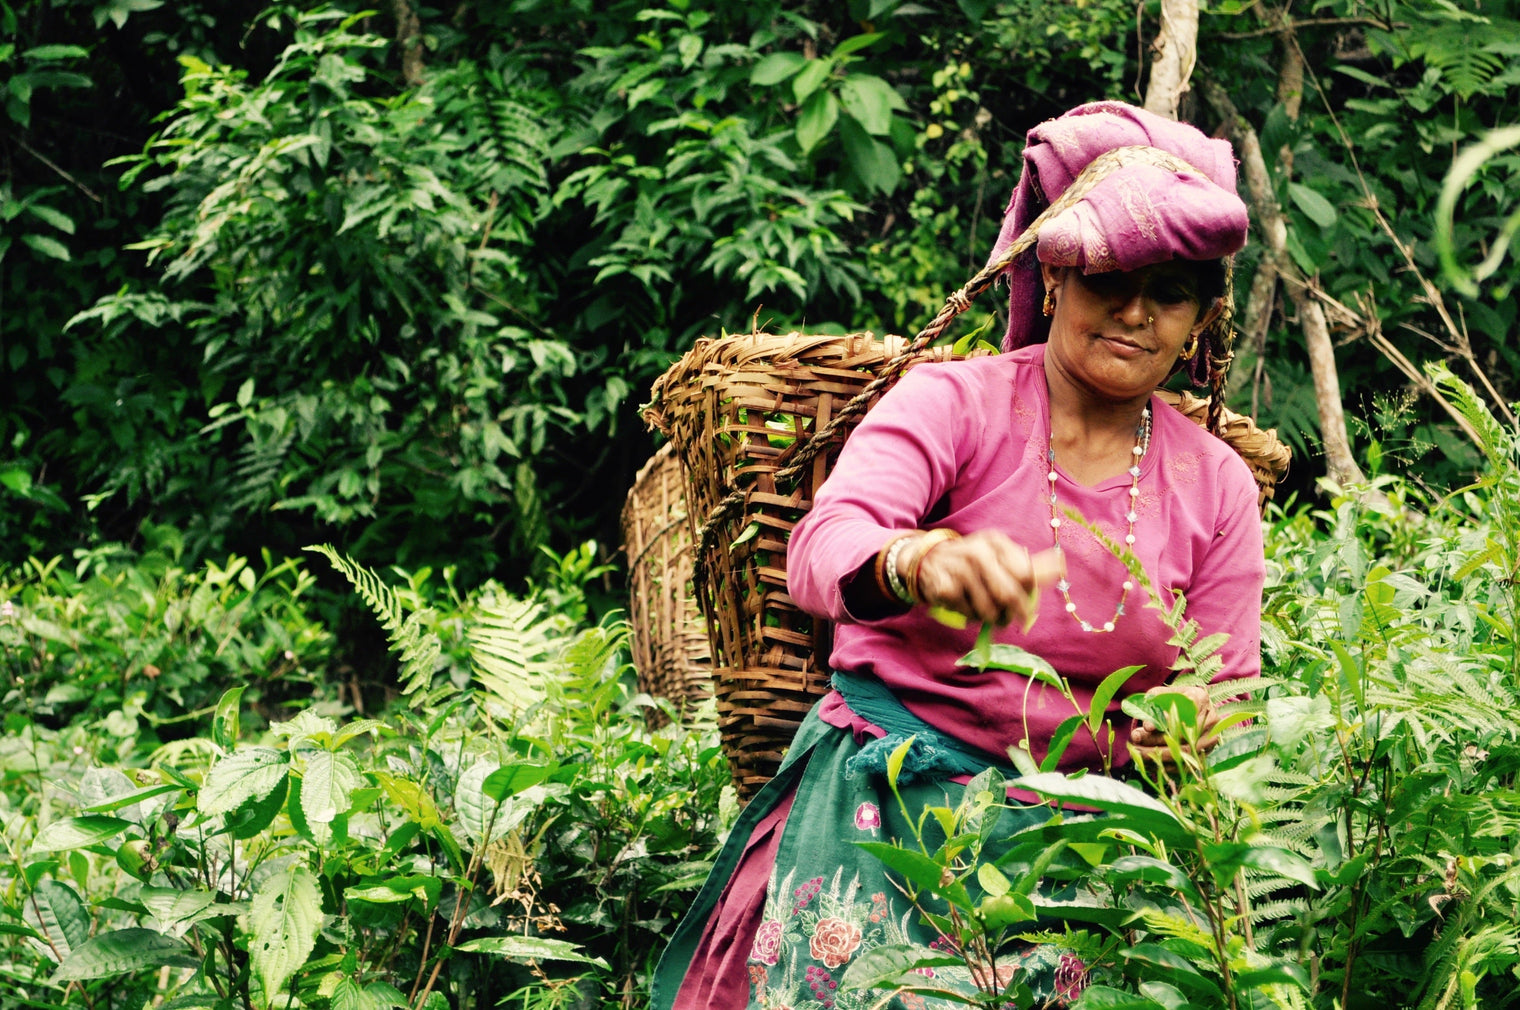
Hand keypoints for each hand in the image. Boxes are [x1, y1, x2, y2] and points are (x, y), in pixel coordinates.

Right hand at [906, 530, 1062, 629]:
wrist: (926, 560)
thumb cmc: (971, 562)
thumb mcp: (998, 556)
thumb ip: (1029, 564)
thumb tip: (1062, 563)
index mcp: (995, 542)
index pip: (1026, 575)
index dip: (1027, 593)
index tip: (1023, 598)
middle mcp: (978, 551)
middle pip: (1009, 595)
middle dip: (1012, 613)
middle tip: (1009, 618)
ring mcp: (960, 568)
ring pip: (989, 610)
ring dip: (989, 617)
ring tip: (983, 610)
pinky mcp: (945, 587)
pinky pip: (969, 615)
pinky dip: (969, 616)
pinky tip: (963, 605)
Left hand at [1129, 683, 1218, 763]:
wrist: (1186, 710)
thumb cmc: (1169, 700)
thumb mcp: (1160, 695)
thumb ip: (1152, 705)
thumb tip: (1149, 727)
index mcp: (1200, 698)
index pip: (1184, 710)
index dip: (1166, 720)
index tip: (1146, 726)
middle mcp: (1210, 719)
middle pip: (1183, 734)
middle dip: (1155, 739)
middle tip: (1135, 739)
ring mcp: (1210, 738)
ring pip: (1184, 752)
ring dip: (1159, 755)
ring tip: (1138, 752)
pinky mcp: (1206, 754)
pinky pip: (1186, 765)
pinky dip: (1166, 765)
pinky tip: (1148, 762)